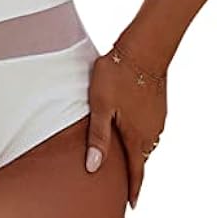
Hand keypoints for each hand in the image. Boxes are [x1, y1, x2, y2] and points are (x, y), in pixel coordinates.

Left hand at [84, 45, 167, 209]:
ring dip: (136, 149)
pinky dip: (140, 133)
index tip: (132, 202)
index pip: (136, 171)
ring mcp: (157, 117)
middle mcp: (151, 130)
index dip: (133, 188)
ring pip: (146, 141)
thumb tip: (93, 167)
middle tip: (123, 180)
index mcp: (137, 136)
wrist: (143, 48)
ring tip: (124, 155)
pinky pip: (149, 127)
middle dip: (133, 169)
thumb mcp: (99, 105)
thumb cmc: (118, 74)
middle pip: (141, 157)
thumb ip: (97, 136)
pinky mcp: (158, 104)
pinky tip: (130, 126)